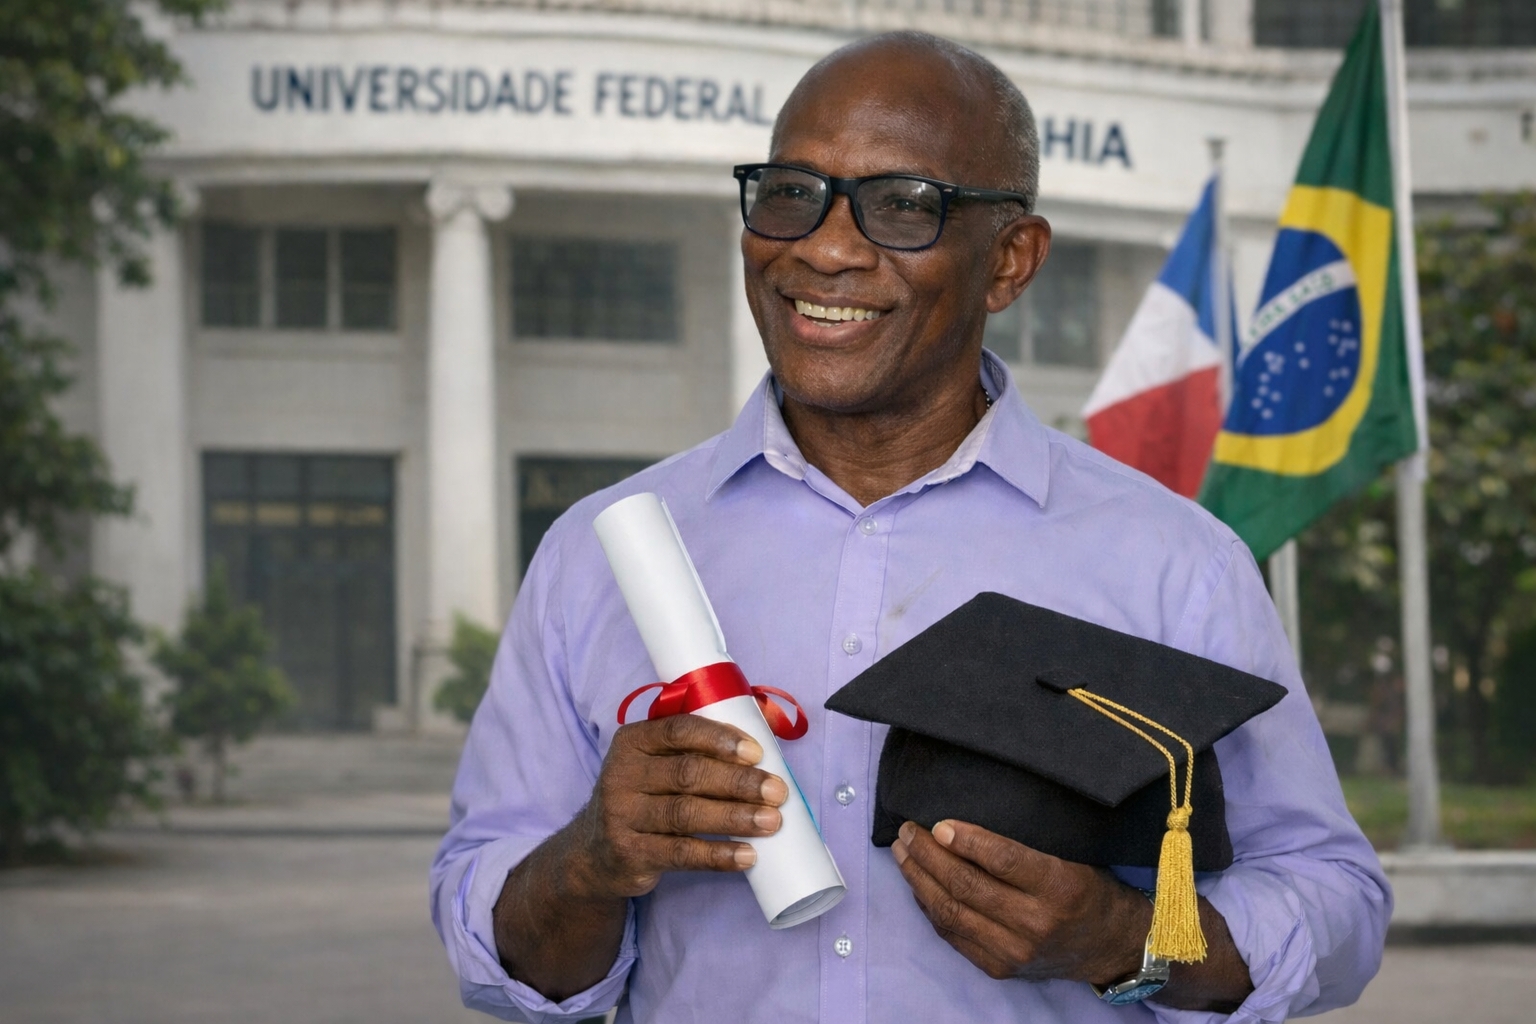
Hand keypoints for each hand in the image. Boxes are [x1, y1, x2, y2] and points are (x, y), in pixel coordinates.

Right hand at [566, 715, 789, 898]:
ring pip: (686, 813)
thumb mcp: (655, 764)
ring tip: (771, 821)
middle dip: (738, 782)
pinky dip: (718, 855)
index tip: (757, 753)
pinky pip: (681, 853)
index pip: (678, 730)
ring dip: (734, 817)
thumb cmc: (644, 798)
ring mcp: (622, 816)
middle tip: (777, 791)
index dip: (719, 739)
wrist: (595, 851)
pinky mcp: (630, 853)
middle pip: (688, 773)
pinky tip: (747, 855)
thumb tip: (762, 747)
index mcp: (633, 741)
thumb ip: (694, 751)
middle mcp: (622, 774)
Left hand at [890, 819, 1147, 984]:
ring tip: (903, 853)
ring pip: (952, 912)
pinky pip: (953, 935)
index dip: (967, 840)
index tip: (939, 823)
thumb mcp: (1070, 857)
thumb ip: (1023, 845)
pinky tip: (918, 885)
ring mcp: (1015, 951)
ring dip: (920, 880)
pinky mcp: (999, 968)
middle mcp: (1036, 923)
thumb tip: (961, 824)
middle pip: (967, 886)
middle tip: (908, 831)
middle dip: (928, 855)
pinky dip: (930, 907)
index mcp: (1060, 886)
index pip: (1004, 861)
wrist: (1110, 945)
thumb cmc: (1087, 890)